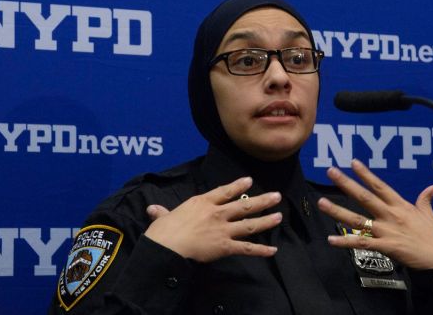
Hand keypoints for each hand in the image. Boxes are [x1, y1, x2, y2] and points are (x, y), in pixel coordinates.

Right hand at [144, 176, 281, 262]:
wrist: (168, 246)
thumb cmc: (163, 231)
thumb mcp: (163, 217)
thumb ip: (162, 213)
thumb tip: (153, 209)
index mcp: (202, 202)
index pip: (224, 191)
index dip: (238, 186)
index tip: (249, 181)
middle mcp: (217, 213)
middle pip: (244, 205)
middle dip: (262, 200)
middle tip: (277, 196)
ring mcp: (223, 229)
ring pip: (250, 224)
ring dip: (266, 221)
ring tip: (279, 217)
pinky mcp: (225, 246)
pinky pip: (247, 248)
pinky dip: (261, 250)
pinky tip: (273, 250)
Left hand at [317, 160, 432, 269]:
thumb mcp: (430, 216)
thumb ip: (426, 200)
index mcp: (401, 206)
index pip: (380, 186)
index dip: (366, 174)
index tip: (353, 162)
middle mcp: (391, 215)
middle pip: (364, 197)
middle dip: (346, 183)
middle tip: (330, 171)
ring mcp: (386, 231)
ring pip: (357, 219)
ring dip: (338, 211)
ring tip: (321, 202)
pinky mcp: (386, 247)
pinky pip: (362, 244)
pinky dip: (346, 241)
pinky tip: (331, 239)